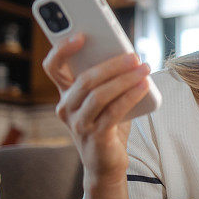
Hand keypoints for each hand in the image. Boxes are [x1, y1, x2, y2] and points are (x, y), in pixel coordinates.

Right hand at [42, 34, 150, 186]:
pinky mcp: (95, 137)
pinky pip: (113, 112)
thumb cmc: (107, 124)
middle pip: (84, 79)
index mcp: (65, 94)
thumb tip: (128, 53)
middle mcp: (66, 109)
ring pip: (99, 95)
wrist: (106, 164)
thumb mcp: (104, 99)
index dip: (62, 49)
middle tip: (134, 56)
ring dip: (125, 79)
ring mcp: (79, 124)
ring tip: (144, 68)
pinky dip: (130, 96)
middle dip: (112, 64)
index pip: (54, 68)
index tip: (81, 34)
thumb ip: (109, 79)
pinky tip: (144, 86)